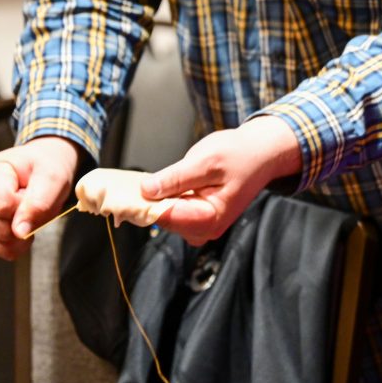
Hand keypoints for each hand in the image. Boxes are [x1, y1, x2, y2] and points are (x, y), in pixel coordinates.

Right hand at [0, 136, 81, 259]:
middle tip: (33, 199)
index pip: (3, 206)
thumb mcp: (54, 176)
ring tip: (26, 208)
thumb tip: (19, 232)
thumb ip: (39, 203)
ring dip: (23, 231)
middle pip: (0, 228)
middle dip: (26, 220)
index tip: (34, 191)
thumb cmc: (45, 166)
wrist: (41, 165)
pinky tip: (21, 221)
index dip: (26, 206)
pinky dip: (17, 241)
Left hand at [142, 116, 301, 244]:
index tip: (120, 192)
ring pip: (162, 216)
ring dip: (151, 199)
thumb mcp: (206, 160)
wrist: (261, 153)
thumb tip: (145, 190)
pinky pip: (169, 211)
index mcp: (209, 219)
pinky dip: (160, 198)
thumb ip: (176, 178)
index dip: (139, 204)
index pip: (162, 217)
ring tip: (148, 180)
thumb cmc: (241, 155)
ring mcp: (199, 224)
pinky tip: (158, 184)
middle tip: (131, 182)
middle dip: (144, 202)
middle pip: (160, 220)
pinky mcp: (195, 217)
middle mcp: (204, 229)